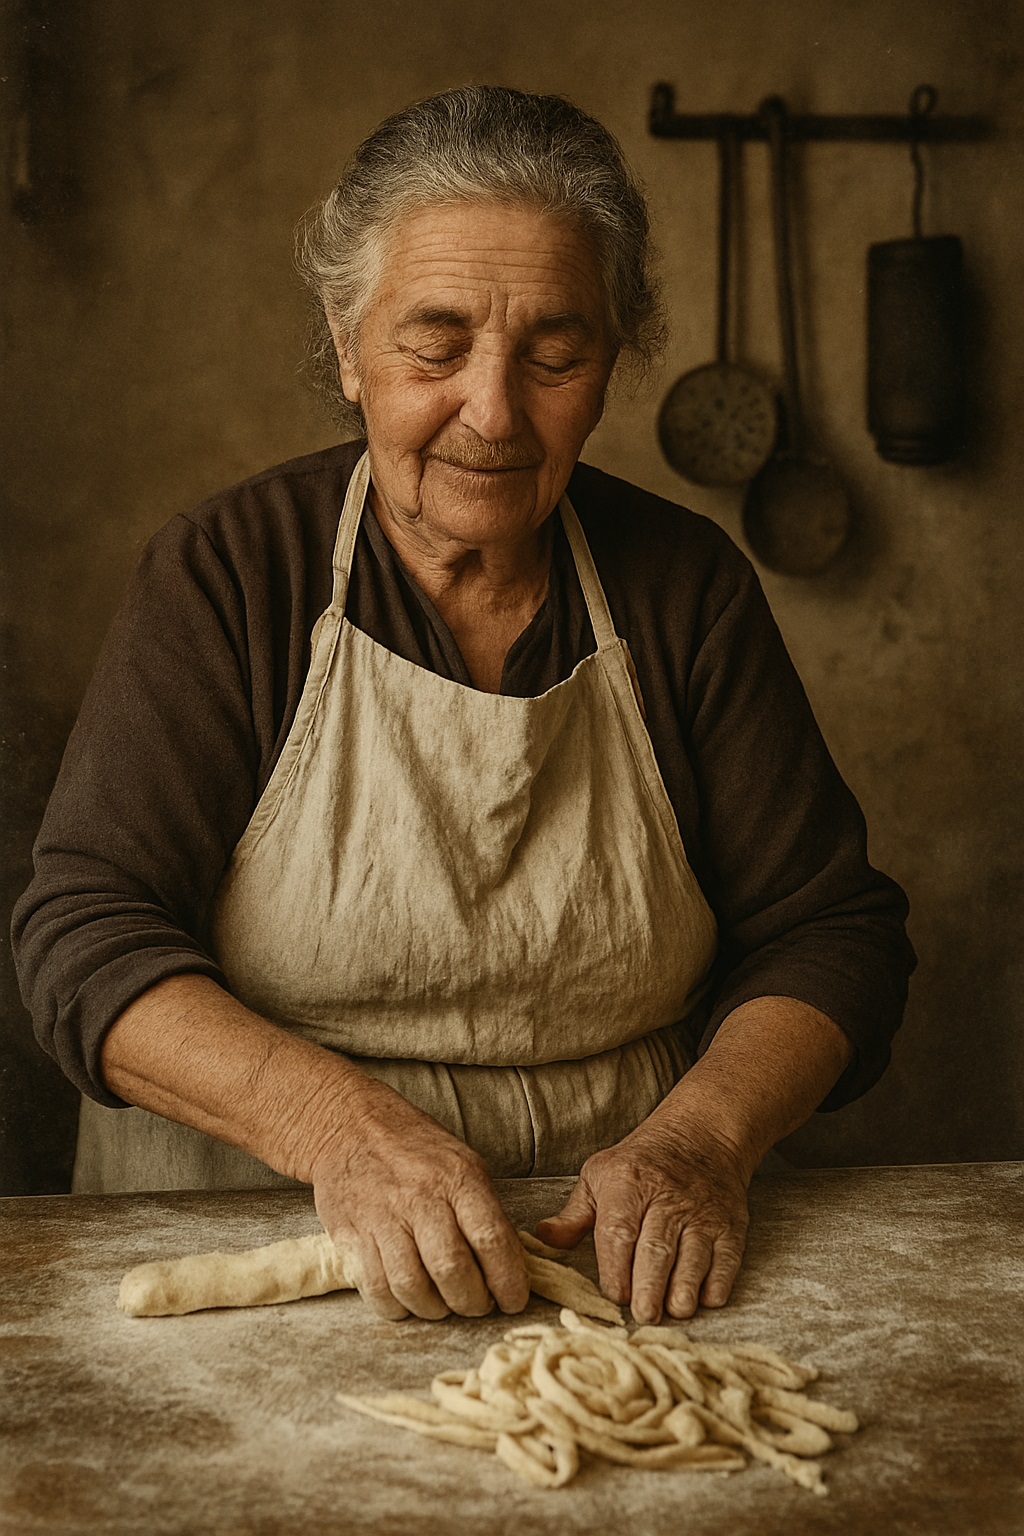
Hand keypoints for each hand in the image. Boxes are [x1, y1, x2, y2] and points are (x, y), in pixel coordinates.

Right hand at [310, 1076, 528, 1322]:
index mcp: (457, 1177)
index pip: (491, 1239)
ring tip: (443, 1304)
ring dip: (434, 1309)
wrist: (350, 1126)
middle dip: (472, 1302)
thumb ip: (484, 1210)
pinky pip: (375, 1288)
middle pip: (452, 1270)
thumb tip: (508, 1264)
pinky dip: (396, 1307)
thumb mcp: (462, 1163)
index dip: (508, 1281)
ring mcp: (382, 1217)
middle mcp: (420, 1197)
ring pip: (412, 1286)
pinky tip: (407, 1300)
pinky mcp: (351, 1234)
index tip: (514, 1300)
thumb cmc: (415, 1148)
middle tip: (477, 1305)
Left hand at [535, 1117, 748, 1323]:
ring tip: (672, 1311)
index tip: (614, 1295)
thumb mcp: (600, 1175)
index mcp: (628, 1184)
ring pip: (693, 1257)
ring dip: (683, 1290)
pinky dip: (717, 1283)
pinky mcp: (729, 1224)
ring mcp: (702, 1212)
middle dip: (649, 1287)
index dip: (616, 1268)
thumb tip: (543, 1238)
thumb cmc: (641, 1163)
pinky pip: (726, 1259)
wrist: (701, 1137)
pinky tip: (704, 1299)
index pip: (619, 1232)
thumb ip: (574, 1214)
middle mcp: (667, 1197)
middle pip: (656, 1249)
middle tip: (642, 1315)